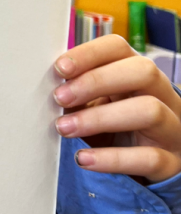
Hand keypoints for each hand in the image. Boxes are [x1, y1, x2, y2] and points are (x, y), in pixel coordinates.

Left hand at [53, 34, 180, 182]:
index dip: (89, 53)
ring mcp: (172, 128)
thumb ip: (79, 93)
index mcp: (140, 75)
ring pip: (150, 110)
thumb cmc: (117, 128)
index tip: (59, 68)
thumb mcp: (99, 104)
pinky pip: (148, 158)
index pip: (120, 49)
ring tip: (64, 128)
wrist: (151, 165)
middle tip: (60, 98)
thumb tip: (45, 87)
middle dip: (97, 81)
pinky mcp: (171, 161)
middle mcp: (163, 95)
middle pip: (143, 71)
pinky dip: (112, 159)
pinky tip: (83, 159)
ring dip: (100, 118)